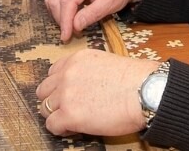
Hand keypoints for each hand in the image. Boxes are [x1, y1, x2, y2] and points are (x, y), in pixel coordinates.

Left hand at [37, 50, 159, 136]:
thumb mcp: (106, 62)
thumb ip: (88, 70)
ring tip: (74, 119)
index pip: (53, 72)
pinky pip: (52, 125)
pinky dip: (62, 129)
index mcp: (78, 58)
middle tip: (68, 108)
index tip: (68, 93)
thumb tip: (84, 85)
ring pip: (45, 108)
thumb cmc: (134, 78)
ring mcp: (66, 94)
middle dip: (54, 100)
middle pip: (44, 90)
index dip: (59, 85)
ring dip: (57, 115)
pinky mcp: (69, 115)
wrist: (144, 90)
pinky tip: (77, 127)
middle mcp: (68, 73)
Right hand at [43, 0, 144, 41]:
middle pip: (56, 0)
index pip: (67, 2)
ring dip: (56, 12)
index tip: (66, 36)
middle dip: (61, 19)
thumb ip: (92, 14)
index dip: (64, 21)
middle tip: (71, 33)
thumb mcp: (110, 4)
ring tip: (68, 23)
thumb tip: (74, 26)